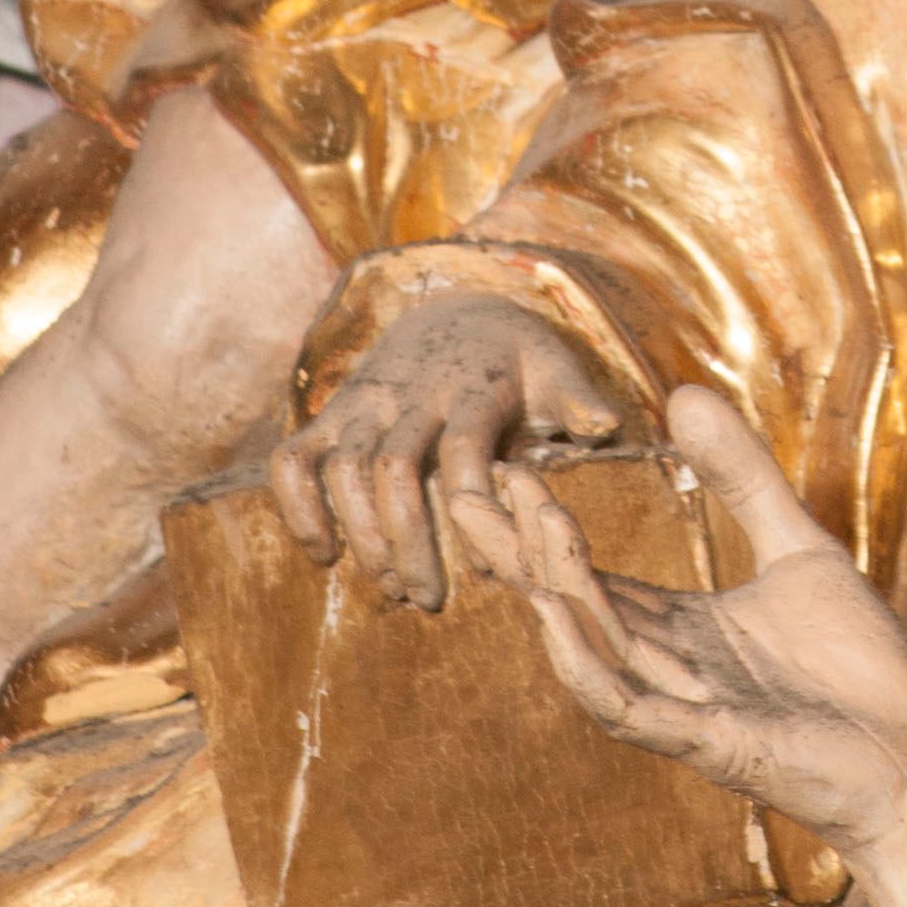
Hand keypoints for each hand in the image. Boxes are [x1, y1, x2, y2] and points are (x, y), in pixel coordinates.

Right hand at [268, 296, 618, 611]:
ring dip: (362, 535)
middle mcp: (413, 390)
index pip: (465, 447)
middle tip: (426, 599)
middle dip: (407, 541)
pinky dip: (299, 507)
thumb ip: (580, 398)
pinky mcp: (334, 409)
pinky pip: (297, 457)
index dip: (472, 509)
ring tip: (389, 587)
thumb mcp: (555, 365)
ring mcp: (367, 398)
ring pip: (346, 468)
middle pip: (397, 467)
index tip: (487, 569)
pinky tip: (324, 552)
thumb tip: (609, 427)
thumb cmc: (516, 356)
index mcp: (473, 385)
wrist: (457, 306)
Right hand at [492, 385, 906, 860]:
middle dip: (524, 553)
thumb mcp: (797, 548)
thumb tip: (682, 395)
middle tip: (473, 489)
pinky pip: (634, 711)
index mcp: (681, 631)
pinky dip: (591, 666)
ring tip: (529, 522)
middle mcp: (669, 671)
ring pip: (597, 649)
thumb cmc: (856, 673)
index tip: (508, 468)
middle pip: (576, 608)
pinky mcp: (716, 746)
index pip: (593, 577)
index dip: (546, 529)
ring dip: (558, 588)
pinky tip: (558, 621)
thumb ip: (743, 478)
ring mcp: (687, 712)